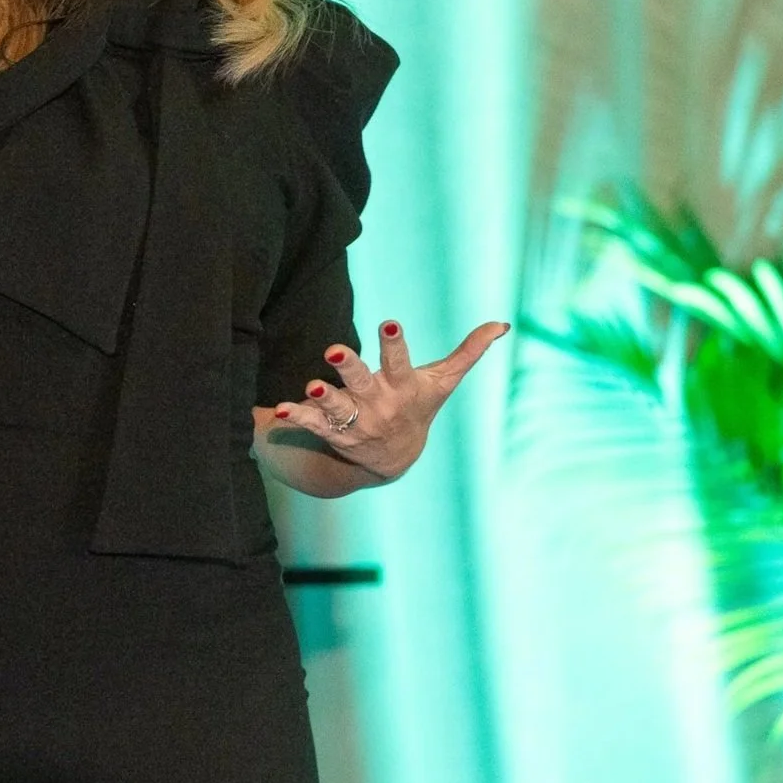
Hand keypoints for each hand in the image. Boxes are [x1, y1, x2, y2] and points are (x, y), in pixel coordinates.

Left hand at [269, 318, 508, 481]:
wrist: (395, 459)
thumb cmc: (418, 405)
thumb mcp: (442, 381)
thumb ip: (468, 351)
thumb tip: (502, 324)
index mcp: (403, 386)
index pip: (399, 361)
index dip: (394, 343)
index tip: (388, 323)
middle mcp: (378, 403)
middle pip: (362, 381)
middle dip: (349, 367)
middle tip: (334, 351)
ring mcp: (355, 420)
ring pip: (337, 406)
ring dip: (323, 396)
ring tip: (312, 385)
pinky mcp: (333, 431)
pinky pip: (313, 424)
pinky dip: (297, 418)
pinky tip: (280, 411)